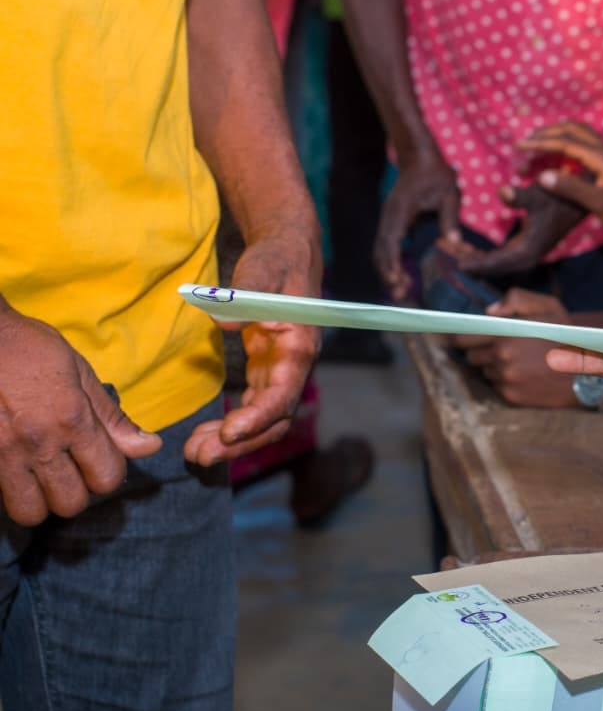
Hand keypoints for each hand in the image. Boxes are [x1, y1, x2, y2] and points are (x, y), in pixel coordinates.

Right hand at [0, 306, 161, 525]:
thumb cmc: (31, 349)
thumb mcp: (80, 373)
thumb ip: (112, 417)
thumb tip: (151, 447)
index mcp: (73, 420)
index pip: (107, 477)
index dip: (108, 472)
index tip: (98, 459)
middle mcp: (39, 442)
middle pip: (70, 504)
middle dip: (76, 492)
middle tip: (69, 470)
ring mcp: (2, 453)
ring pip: (29, 513)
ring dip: (40, 500)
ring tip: (40, 477)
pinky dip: (10, 492)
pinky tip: (16, 472)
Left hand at [185, 231, 320, 464]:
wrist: (285, 253)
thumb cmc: (276, 260)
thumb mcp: (262, 269)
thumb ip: (248, 291)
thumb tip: (228, 323)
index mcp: (299, 346)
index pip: (284, 394)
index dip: (258, 417)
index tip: (229, 432)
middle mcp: (293, 366)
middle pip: (275, 419)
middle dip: (241, 442)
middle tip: (200, 456)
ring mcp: (280, 371)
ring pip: (263, 420)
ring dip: (233, 442)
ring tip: (195, 453)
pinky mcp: (266, 371)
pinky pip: (251, 409)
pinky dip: (231, 427)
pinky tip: (203, 436)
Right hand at [375, 147, 459, 300]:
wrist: (418, 157)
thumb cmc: (435, 174)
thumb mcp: (449, 193)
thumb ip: (450, 218)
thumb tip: (454, 243)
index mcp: (401, 210)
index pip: (392, 240)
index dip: (393, 262)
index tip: (397, 280)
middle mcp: (389, 217)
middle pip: (381, 250)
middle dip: (388, 274)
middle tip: (401, 295)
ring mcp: (387, 220)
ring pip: (380, 251)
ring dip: (387, 271)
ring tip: (400, 292)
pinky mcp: (391, 224)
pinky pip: (386, 247)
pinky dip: (390, 263)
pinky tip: (400, 278)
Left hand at [450, 289, 575, 406]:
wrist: (588, 373)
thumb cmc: (567, 337)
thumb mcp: (548, 306)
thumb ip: (516, 299)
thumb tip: (489, 311)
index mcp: (505, 336)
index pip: (464, 338)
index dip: (462, 336)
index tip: (461, 336)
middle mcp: (501, 359)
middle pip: (471, 357)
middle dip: (480, 351)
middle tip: (497, 347)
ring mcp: (506, 380)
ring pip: (484, 372)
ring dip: (493, 366)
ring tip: (515, 361)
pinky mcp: (511, 397)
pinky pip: (496, 386)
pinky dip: (504, 380)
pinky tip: (522, 374)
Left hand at [456, 183, 585, 277]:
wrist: (580, 199)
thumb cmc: (559, 196)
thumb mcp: (539, 194)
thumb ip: (519, 196)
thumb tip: (501, 192)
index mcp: (527, 251)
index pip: (494, 262)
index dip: (473, 262)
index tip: (453, 262)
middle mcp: (525, 257)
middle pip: (489, 265)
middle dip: (465, 257)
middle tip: (440, 249)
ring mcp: (525, 254)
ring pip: (491, 261)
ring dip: (470, 255)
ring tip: (446, 247)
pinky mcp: (524, 248)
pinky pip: (497, 256)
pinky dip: (480, 253)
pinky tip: (465, 247)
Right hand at [519, 121, 602, 240]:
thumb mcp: (599, 204)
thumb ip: (571, 189)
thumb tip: (542, 176)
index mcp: (601, 157)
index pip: (565, 141)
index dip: (540, 142)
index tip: (519, 146)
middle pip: (572, 129)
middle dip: (547, 132)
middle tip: (525, 141)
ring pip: (579, 133)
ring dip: (557, 134)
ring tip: (537, 143)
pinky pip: (584, 144)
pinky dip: (567, 143)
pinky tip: (557, 158)